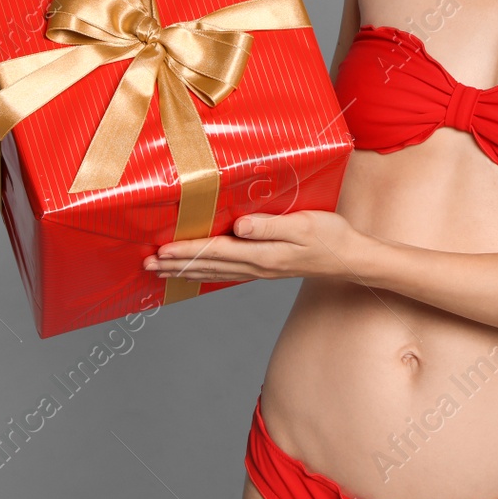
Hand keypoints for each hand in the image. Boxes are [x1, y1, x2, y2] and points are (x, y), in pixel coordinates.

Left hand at [142, 210, 368, 283]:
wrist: (351, 260)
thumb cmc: (331, 236)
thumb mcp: (303, 225)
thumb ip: (269, 226)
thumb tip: (239, 225)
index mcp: (263, 254)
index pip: (216, 251)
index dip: (187, 250)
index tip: (161, 250)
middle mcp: (257, 266)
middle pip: (209, 265)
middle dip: (176, 264)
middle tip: (147, 264)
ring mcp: (261, 271)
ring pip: (215, 272)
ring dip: (186, 271)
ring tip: (161, 271)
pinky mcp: (267, 269)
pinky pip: (229, 274)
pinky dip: (207, 273)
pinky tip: (199, 272)